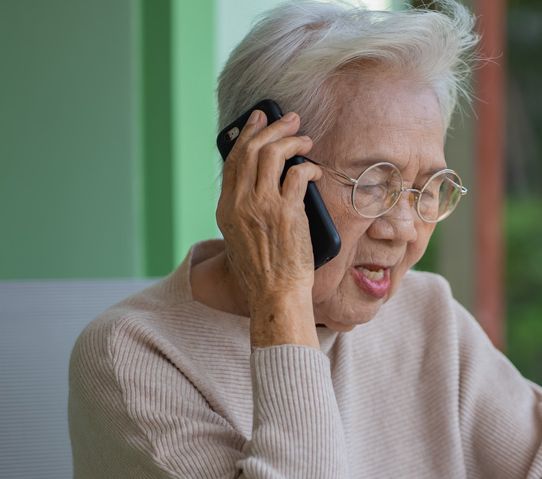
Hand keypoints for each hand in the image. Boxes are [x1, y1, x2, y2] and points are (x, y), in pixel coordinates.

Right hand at [216, 109, 323, 346]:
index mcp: (226, 209)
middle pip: (252, 150)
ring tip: (305, 138)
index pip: (233, 161)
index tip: (257, 120)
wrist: (275, 296)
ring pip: (273, 155)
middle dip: (271, 128)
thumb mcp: (241, 239)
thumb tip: (262, 185)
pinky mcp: (287, 213)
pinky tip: (315, 170)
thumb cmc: (264, 273)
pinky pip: (298, 175)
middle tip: (289, 119)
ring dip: (292, 141)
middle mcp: (240, 203)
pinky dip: (308, 167)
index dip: (246, 135)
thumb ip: (246, 211)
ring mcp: (263, 206)